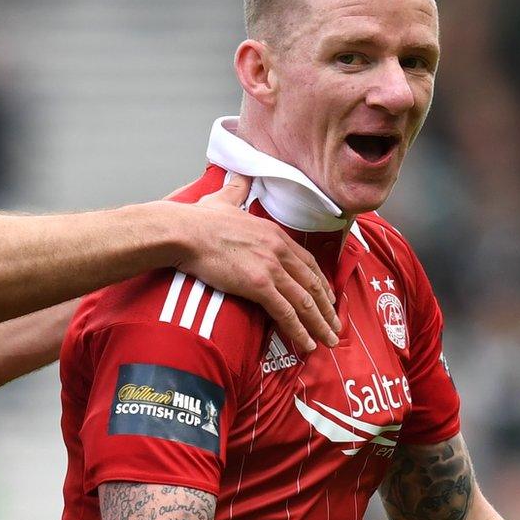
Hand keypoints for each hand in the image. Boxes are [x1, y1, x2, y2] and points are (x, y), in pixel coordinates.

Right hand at [165, 173, 339, 353]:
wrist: (184, 232)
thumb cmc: (197, 220)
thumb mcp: (223, 199)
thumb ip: (236, 189)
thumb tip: (237, 176)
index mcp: (274, 234)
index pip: (307, 262)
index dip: (320, 282)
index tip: (327, 298)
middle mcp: (279, 250)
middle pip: (312, 284)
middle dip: (327, 308)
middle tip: (335, 326)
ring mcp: (271, 268)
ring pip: (305, 301)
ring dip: (320, 324)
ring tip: (329, 341)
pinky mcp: (259, 285)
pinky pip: (286, 312)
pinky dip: (299, 330)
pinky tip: (307, 344)